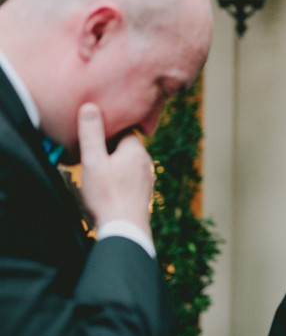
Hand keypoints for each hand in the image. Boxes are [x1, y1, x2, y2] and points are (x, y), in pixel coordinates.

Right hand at [77, 103, 154, 237]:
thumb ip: (91, 134)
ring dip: (113, 164)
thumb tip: (90, 106)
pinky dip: (119, 178)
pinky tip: (107, 187)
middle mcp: (145, 162)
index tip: (92, 134)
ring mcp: (147, 178)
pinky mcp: (144, 193)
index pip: (123, 130)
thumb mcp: (93, 161)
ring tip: (95, 172)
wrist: (125, 229)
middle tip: (89, 154)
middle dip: (108, 148)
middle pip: (125, 146)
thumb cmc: (107, 195)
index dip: (107, 130)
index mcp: (135, 150)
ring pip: (128, 163)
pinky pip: (130, 178)